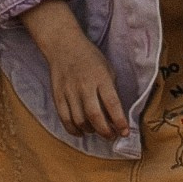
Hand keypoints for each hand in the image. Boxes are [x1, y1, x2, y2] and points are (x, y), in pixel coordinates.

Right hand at [20, 0, 130, 138]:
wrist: (64, 46)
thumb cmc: (90, 58)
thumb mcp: (108, 69)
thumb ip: (111, 90)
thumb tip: (115, 114)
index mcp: (101, 78)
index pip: (112, 104)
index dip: (119, 122)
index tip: (125, 132)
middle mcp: (85, 86)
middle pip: (95, 116)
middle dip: (105, 131)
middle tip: (112, 136)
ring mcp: (69, 91)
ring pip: (79, 120)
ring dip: (90, 131)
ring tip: (97, 131)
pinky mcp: (57, 95)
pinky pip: (65, 119)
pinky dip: (73, 130)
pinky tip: (81, 131)